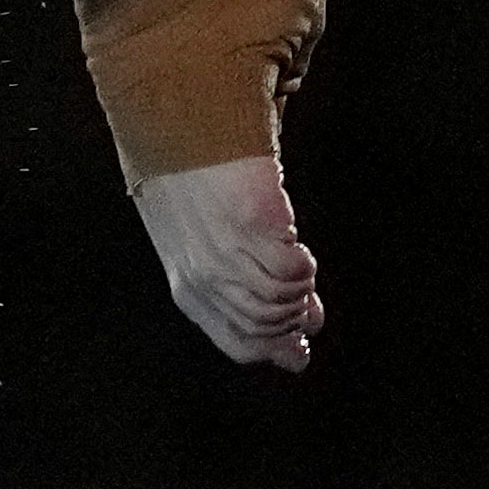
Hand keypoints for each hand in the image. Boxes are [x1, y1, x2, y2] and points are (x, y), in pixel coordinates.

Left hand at [138, 154, 321, 372]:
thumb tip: (303, 332)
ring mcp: (228, 255)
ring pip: (281, 302)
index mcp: (189, 289)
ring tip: (301, 267)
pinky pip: (292, 270)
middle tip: (309, 309)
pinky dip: (303, 265)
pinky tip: (296, 245)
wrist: (178, 135)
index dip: (274, 350)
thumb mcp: (209, 249)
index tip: (300, 353)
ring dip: (300, 292)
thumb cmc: (192, 188)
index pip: (238, 342)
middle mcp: (206, 278)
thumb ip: (248, 290)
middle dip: (293, 323)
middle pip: (264, 327)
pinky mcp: (252, 225)